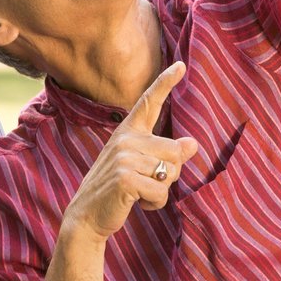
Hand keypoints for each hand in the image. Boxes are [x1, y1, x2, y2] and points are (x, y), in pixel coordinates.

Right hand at [60, 61, 199, 241]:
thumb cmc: (117, 191)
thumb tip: (193, 143)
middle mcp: (125, 140)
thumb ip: (166, 154)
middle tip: (145, 182)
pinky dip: (154, 203)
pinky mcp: (125, 178)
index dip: (165, 83)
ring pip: (170, 173)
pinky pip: (161, 191)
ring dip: (160, 191)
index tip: (181, 65)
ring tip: (138, 193)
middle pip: (175, 150)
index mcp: (128, 133)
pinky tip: (136, 203)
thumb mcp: (142, 168)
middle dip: (169, 173)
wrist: (87, 216)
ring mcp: (123, 158)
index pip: (149, 103)